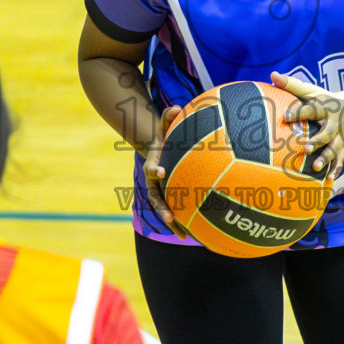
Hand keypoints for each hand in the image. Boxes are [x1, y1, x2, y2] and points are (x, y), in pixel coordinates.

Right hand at [142, 105, 190, 239]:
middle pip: (154, 197)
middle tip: (169, 216)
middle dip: (161, 207)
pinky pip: (173, 213)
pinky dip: (180, 225)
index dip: (155, 170)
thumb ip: (168, 117)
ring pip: (163, 210)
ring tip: (182, 235)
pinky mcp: (167, 199)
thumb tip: (177, 106)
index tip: (162, 172)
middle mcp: (153, 182)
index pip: (152, 168)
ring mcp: (159, 192)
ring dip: (171, 223)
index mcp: (153, 164)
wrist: (157, 151)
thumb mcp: (164, 126)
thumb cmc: (165, 138)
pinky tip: (192, 236)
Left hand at [270, 71, 343, 178]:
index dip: (298, 113)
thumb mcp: (311, 91)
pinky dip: (335, 169)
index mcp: (324, 108)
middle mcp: (333, 124)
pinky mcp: (342, 147)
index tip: (285, 117)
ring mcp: (339, 137)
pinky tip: (329, 179)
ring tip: (315, 167)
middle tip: (303, 148)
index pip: (310, 110)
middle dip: (316, 141)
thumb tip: (272, 74)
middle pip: (326, 133)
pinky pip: (340, 159)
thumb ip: (292, 84)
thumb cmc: (325, 100)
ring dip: (325, 158)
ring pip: (333, 149)